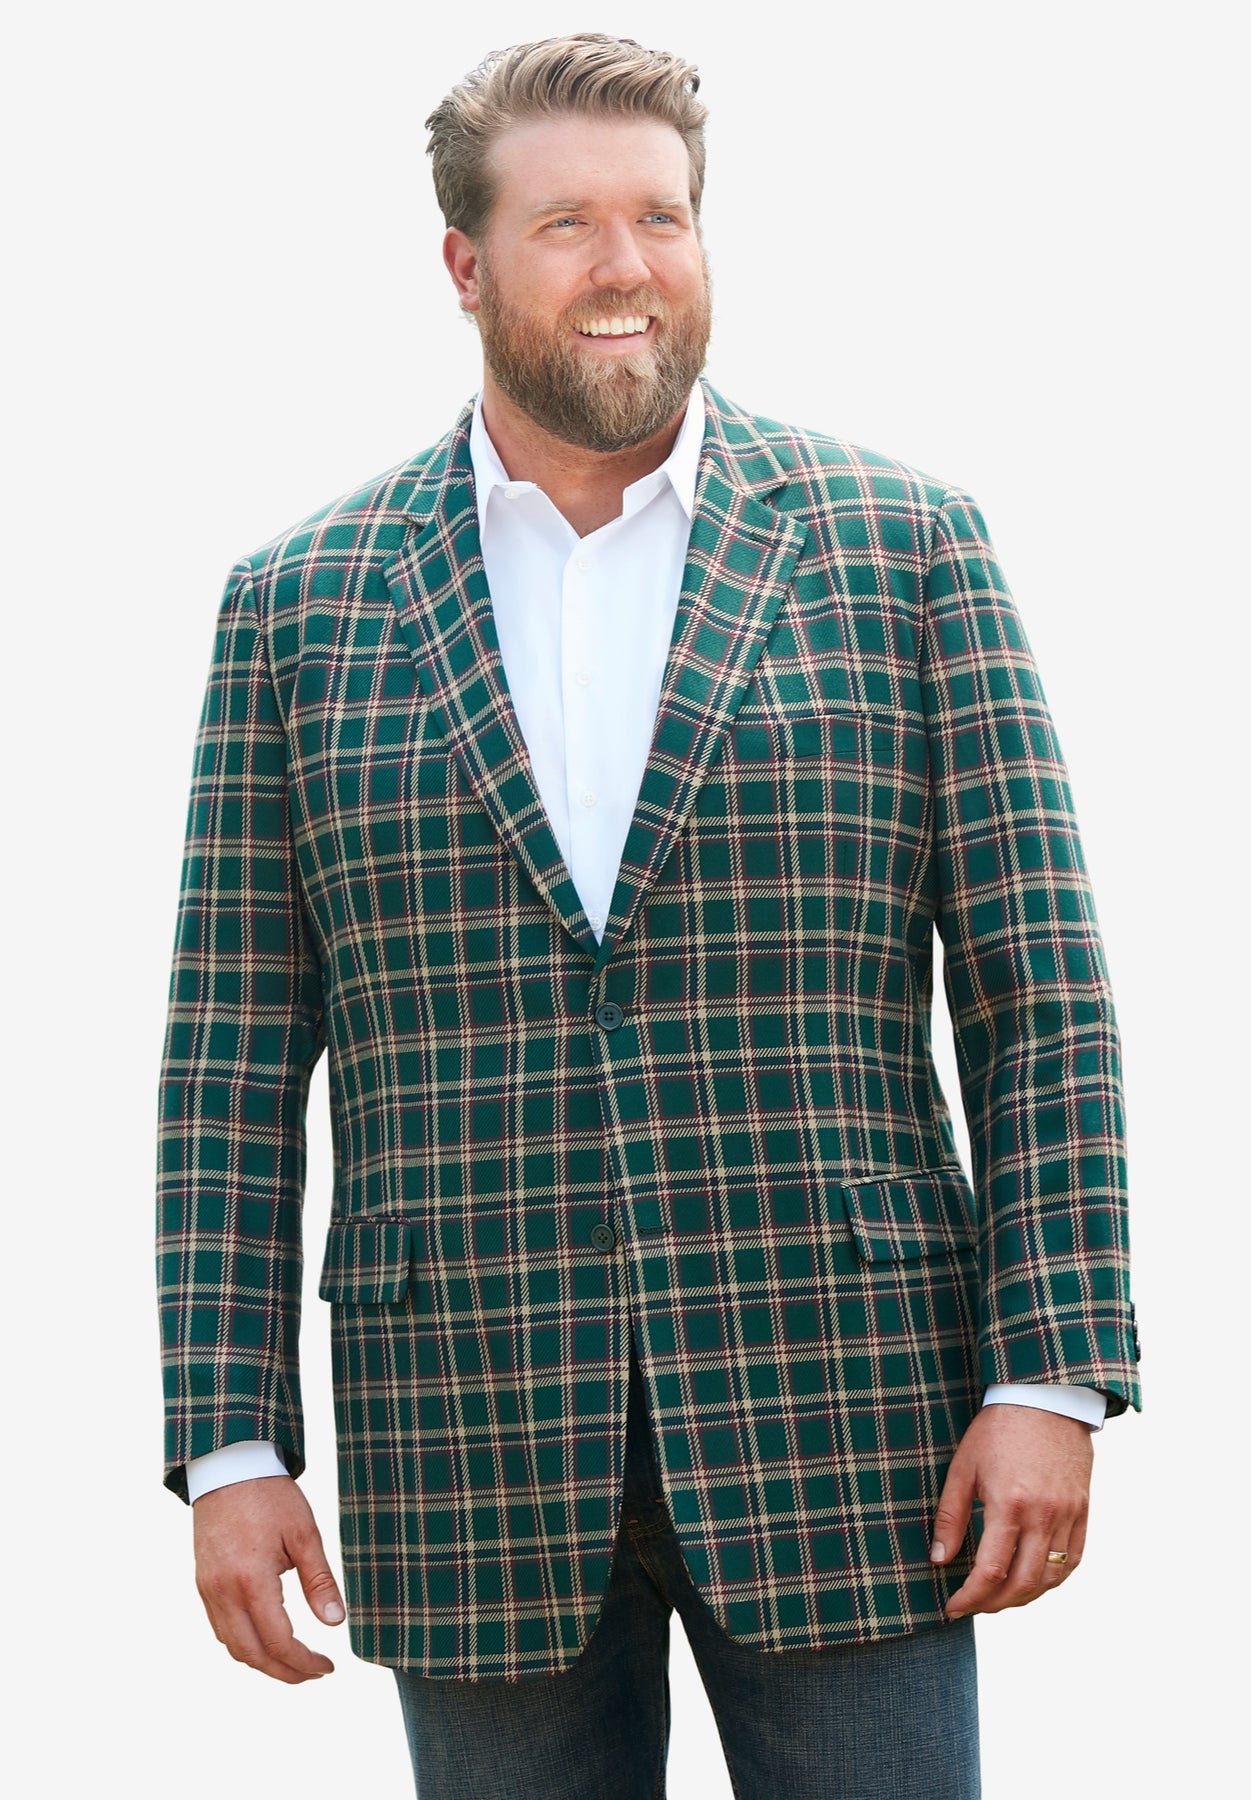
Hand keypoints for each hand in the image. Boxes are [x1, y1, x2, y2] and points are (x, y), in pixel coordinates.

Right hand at [193, 1475, 345, 1682]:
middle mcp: (224, 1593)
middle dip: (285, 1673)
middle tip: (314, 1673)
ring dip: (263, 1662)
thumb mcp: (304, 1534)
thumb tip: (336, 1623)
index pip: (279, 1642)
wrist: (228, 1468)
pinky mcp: (203, 1585)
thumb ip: (319, 1581)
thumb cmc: (270, 1497)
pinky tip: (266, 1639)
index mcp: (252, 1581)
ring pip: (233, 1647)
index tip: (328, 1666)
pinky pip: (221, 1629)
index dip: (305, 1662)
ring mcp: (209, 1591)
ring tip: (294, 1662)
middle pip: (253, 1655)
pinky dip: (244, 1645)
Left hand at [930, 1404, 1092, 1616]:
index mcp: (1009, 1504)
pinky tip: (1033, 1582)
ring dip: (1024, 1598)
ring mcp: (1067, 1515)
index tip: (952, 1607)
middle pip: (1022, 1584)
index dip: (970, 1597)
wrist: (1044, 1398)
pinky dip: (1053, 1580)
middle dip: (994, 1605)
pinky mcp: (1083, 1510)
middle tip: (974, 1607)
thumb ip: (950, 1517)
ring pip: (1050, 1578)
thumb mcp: (963, 1468)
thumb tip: (939, 1560)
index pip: (990, 1571)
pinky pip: (1073, 1560)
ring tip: (1000, 1599)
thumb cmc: (997, 1430)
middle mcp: (1043, 1516)